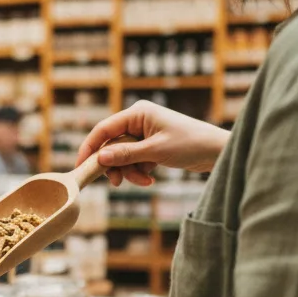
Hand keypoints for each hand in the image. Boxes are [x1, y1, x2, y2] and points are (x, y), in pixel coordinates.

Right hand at [77, 100, 230, 186]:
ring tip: (144, 181)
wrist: (216, 152)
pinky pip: (134, 161)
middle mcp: (138, 121)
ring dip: (129, 171)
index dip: (90, 147)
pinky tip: (151, 178)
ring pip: (122, 156)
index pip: (104, 129)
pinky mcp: (150, 146)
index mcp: (137, 113)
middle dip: (115, 166)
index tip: (81, 166)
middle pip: (111, 145)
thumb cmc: (190, 144)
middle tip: (116, 183)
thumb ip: (125, 154)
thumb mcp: (155, 151)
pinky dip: (139, 171)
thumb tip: (99, 158)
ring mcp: (144, 134)